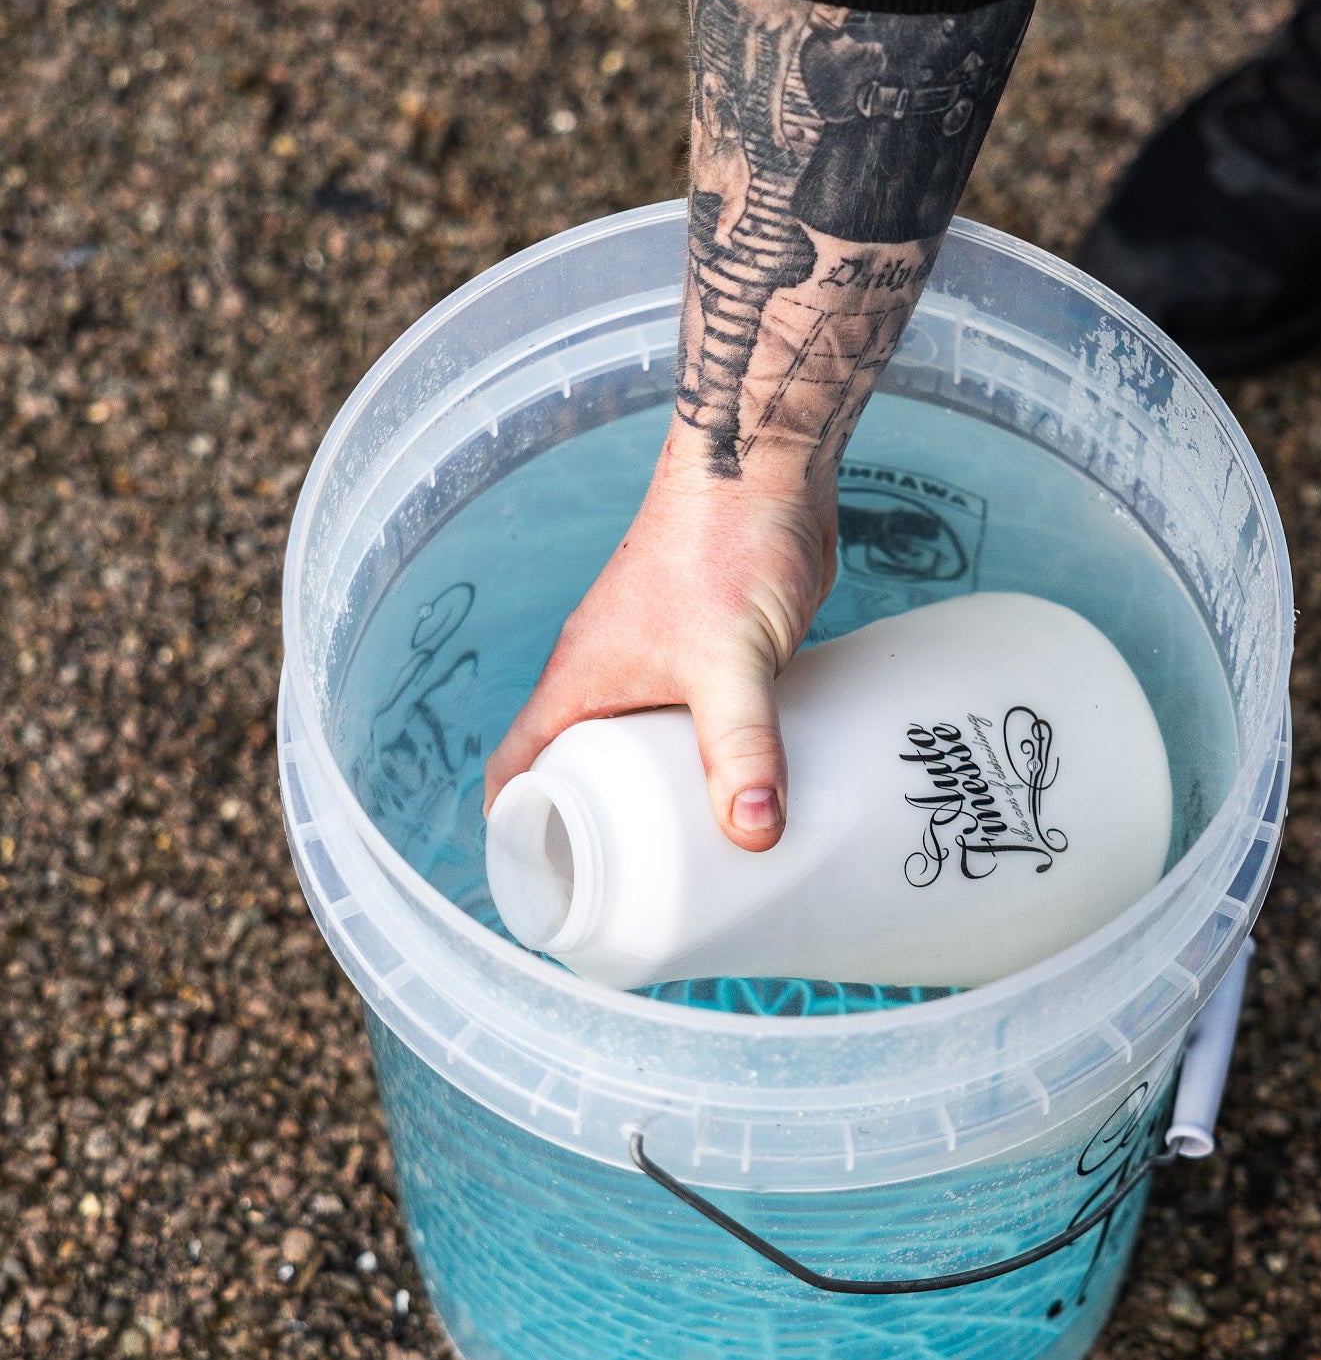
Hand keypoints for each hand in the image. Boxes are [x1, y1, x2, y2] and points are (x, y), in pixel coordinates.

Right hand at [483, 426, 837, 851]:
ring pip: (649, 752)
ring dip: (668, 800)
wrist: (765, 466)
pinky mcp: (713, 657)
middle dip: (604, 834)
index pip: (516, 770)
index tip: (547, 886)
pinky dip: (714, 764)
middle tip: (644, 893)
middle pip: (584, 774)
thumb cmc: (722, 546)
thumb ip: (741, 744)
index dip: (518, 832)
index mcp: (578, 684)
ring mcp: (661, 667)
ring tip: (706, 860)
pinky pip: (700, 727)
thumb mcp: (729, 660)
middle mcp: (609, 680)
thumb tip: (754, 832)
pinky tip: (753, 795)